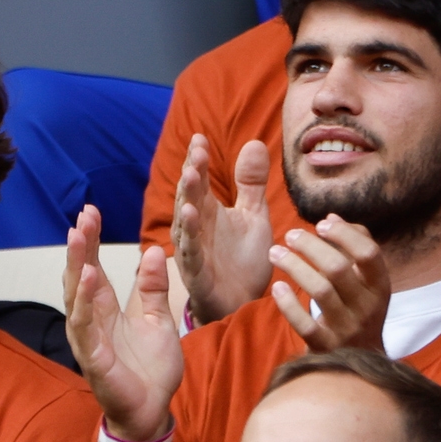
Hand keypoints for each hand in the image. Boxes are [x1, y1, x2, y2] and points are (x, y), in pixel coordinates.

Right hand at [66, 205, 182, 441]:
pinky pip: (86, 328)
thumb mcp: (158, 319)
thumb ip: (152, 288)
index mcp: (105, 309)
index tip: (90, 211)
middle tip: (82, 216)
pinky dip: (84, 304)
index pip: (93, 267)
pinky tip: (88, 280)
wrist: (152, 411)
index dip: (90, 241)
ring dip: (76, 267)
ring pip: (76, 298)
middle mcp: (91, 321)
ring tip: (77, 238)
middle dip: (79, 246)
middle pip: (79, 276)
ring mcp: (89, 340)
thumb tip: (153, 250)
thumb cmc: (150, 368)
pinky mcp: (94, 360)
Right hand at [173, 136, 273, 324]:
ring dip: (187, 198)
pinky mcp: (197, 273)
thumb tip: (254, 142)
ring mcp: (193, 250)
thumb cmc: (243, 259)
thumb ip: (251, 184)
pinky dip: (190, 234)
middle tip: (196, 151)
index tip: (199, 138)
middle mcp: (196, 227)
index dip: (197, 160)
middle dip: (191, 173)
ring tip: (190, 175)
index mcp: (207, 211)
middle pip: (190, 196)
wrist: (244, 302)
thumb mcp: (253, 215)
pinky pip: (191, 251)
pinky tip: (190, 215)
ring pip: (186, 220)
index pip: (199, 180)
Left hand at [268, 214, 389, 352]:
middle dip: (310, 246)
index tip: (321, 224)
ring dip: (294, 267)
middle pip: (338, 268)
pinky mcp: (325, 346)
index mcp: (379, 286)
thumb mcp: (366, 281)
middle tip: (290, 235)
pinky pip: (304, 324)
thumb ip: (353, 245)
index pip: (369, 253)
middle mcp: (367, 307)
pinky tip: (277, 287)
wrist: (359, 361)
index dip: (344, 234)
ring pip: (320, 291)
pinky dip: (288, 304)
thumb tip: (331, 217)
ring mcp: (347, 328)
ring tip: (275, 253)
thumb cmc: (357, 308)